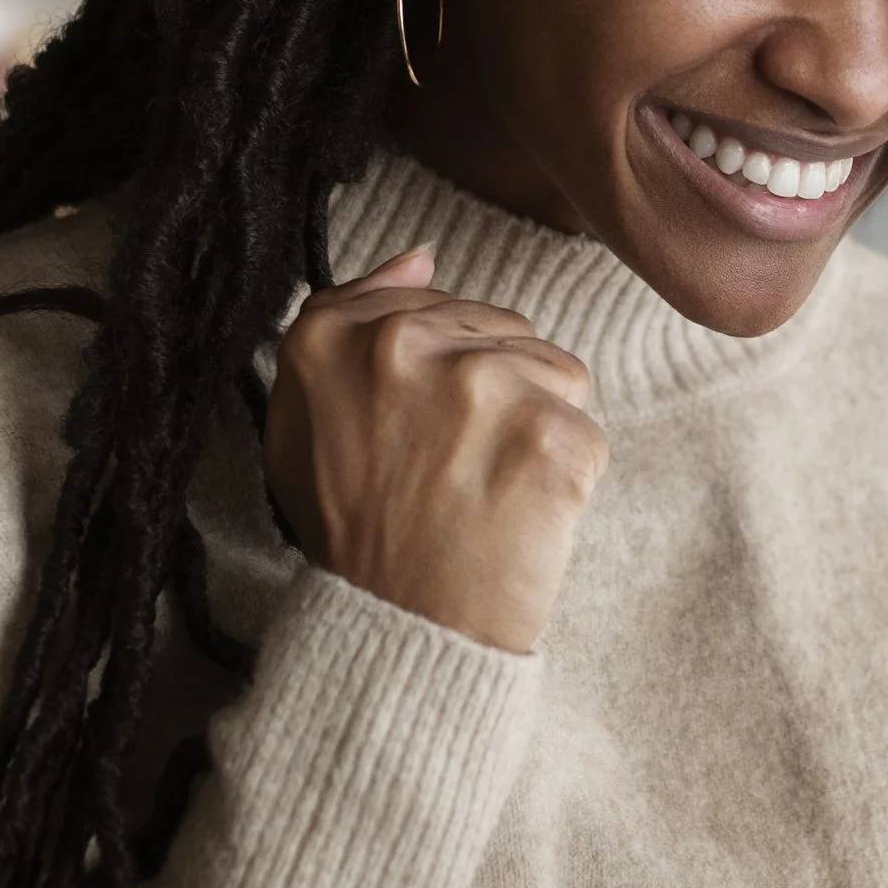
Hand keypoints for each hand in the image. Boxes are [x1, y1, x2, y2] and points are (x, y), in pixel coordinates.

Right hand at [265, 245, 607, 654]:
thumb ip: (349, 321)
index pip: (428, 302)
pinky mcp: (551, 431)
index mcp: (328, 333)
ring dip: (535, 425)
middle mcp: (401, 343)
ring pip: (552, 370)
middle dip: (493, 392)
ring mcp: (481, 385)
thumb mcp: (302, 420)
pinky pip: (586, 428)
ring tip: (486, 490)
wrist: (400, 633)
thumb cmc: (355, 533)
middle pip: (499, 329)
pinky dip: (565, 475)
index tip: (423, 426)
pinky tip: (520, 513)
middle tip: (452, 468)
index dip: (439, 367)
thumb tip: (419, 255)